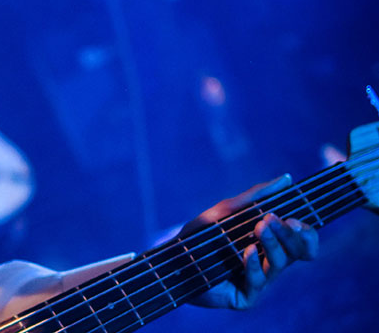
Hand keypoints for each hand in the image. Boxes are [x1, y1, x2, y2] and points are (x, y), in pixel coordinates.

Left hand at [183, 175, 318, 309]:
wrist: (171, 259)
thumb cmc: (199, 235)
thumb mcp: (226, 211)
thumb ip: (255, 197)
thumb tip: (286, 178)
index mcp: (270, 245)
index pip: (302, 243)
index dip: (307, 233)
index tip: (294, 219)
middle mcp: (269, 264)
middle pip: (297, 252)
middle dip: (288, 234)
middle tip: (270, 219)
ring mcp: (259, 282)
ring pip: (280, 264)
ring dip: (271, 244)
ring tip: (258, 227)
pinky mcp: (246, 297)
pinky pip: (259, 282)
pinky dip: (253, 264)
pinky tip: (246, 252)